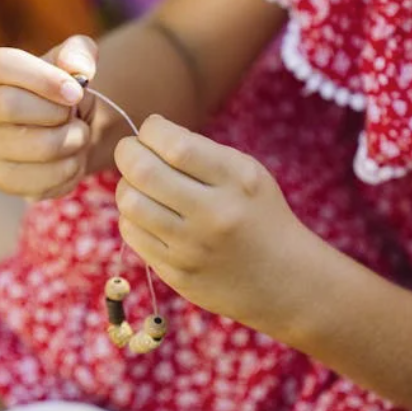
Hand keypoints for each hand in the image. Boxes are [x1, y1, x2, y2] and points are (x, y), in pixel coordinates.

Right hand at [0, 36, 97, 199]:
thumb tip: (77, 68)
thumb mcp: (71, 61)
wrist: (61, 130)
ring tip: (79, 134)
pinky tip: (73, 157)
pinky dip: (71, 169)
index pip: (1, 66)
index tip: (76, 91)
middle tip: (73, 114)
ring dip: (72, 140)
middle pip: (9, 106)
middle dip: (56, 111)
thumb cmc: (60, 90)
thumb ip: (79, 52)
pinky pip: (42, 179)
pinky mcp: (0, 178)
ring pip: (35, 146)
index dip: (44, 78)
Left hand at [114, 115, 310, 333]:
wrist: (285, 281)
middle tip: (133, 152)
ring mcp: (193, 248)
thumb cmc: (259, 215)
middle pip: (143, 171)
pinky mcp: (177, 273)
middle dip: (127, 152)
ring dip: (126, 185)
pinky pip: (132, 234)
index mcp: (236, 180)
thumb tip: (148, 134)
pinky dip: (131, 216)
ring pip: (130, 203)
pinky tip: (147, 213)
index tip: (151, 130)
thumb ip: (202, 152)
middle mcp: (214, 214)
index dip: (151, 129)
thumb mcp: (247, 174)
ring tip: (140, 184)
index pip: (175, 144)